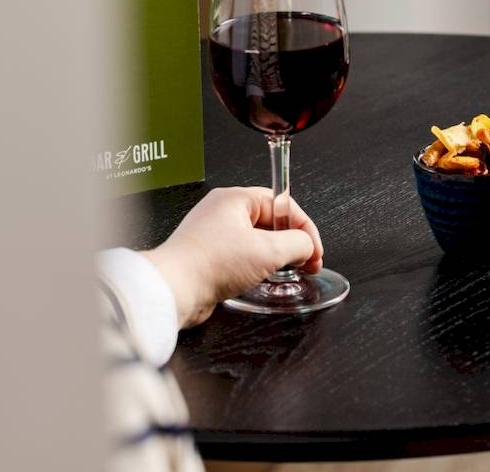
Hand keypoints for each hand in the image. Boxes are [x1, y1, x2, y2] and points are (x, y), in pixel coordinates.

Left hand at [142, 187, 323, 327]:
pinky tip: (264, 279)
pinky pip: (242, 257)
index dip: (305, 227)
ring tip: (288, 271)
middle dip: (292, 243)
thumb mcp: (268, 250)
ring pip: (258, 241)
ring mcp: (214, 235)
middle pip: (271, 222)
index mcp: (236, 198)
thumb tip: (307, 246)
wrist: (173, 290)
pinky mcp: (209, 257)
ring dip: (276, 256)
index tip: (315, 250)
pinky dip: (258, 266)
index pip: (283, 205)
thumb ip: (297, 244)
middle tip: (307, 262)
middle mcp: (223, 213)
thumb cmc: (210, 263)